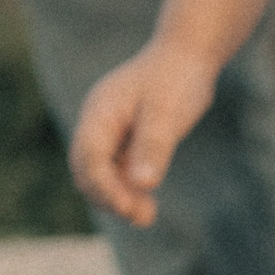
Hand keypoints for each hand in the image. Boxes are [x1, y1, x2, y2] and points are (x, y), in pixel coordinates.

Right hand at [72, 36, 216, 227]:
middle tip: (141, 217)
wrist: (187, 57)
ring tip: (147, 217)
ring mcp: (109, 135)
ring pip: (101, 177)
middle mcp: (97, 125)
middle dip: (108, 198)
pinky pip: (117, 174)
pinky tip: (148, 207)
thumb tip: (143, 184)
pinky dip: (129, 192)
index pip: (89, 158)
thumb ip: (154, 146)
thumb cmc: (176, 79)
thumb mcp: (168, 112)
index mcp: (99, 113)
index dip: (104, 187)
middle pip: (87, 172)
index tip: (128, 207)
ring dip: (119, 199)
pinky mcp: (124, 143)